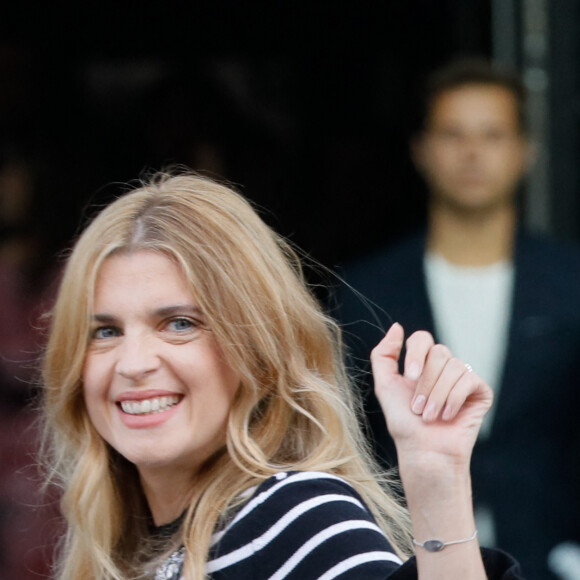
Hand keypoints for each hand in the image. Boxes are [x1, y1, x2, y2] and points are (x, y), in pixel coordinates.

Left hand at [371, 323, 492, 468]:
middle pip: (439, 351)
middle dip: (425, 382)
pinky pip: (470, 380)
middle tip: (417, 407)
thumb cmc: (404, 422)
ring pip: (454, 366)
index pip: (422, 339)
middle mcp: (444, 368)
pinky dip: (454, 399)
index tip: (409, 377)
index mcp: (422, 363)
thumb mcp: (385, 385)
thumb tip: (397, 327)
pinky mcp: (480, 391)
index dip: (415, 353)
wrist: (424, 451)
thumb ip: (384, 355)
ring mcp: (463, 378)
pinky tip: (448, 417)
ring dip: (437, 395)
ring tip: (429, 416)